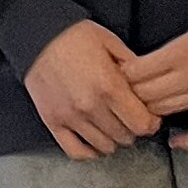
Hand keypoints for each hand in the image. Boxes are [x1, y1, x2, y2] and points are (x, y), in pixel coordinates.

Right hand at [24, 18, 154, 159]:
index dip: (150, 122)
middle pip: (125, 137)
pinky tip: (94, 142)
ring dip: (112, 139)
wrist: (37, 35)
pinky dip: (89, 151)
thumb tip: (147, 86)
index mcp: (109, 86)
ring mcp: (71, 117)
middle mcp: (90, 106)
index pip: (141, 124)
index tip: (149, 118)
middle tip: (129, 117)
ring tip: (111, 126)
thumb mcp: (111, 43)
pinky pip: (75, 151)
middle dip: (132, 128)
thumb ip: (133, 67)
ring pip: (104, 146)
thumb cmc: (73, 36)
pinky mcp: (53, 121)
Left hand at [125, 12, 187, 149]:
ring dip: (151, 112)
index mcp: (179, 53)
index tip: (119, 77)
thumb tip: (146, 68)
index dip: (123, 76)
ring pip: (166, 111)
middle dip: (131, 95)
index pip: (137, 72)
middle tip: (125, 95)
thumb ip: (169, 52)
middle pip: (146, 95)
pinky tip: (174, 141)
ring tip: (144, 110)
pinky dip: (185, 141)